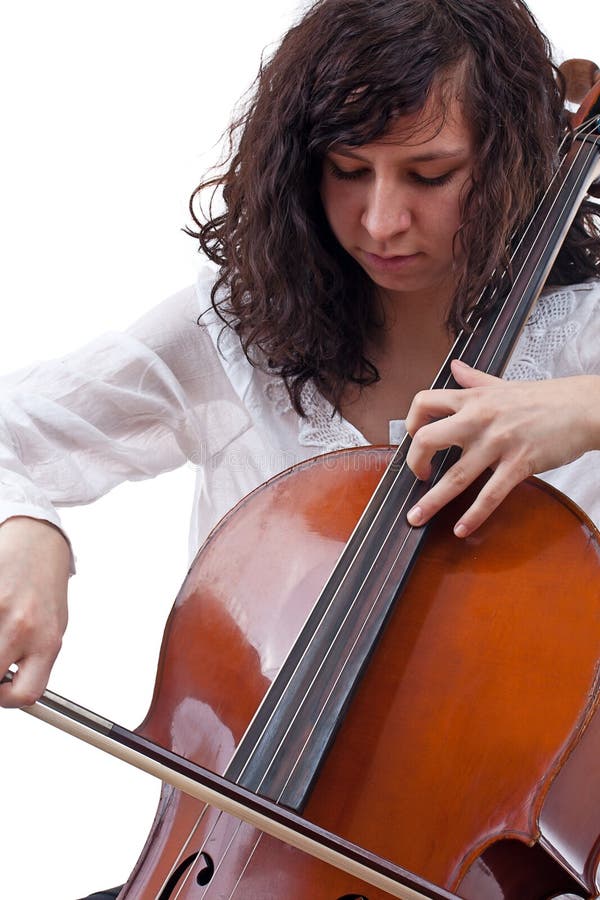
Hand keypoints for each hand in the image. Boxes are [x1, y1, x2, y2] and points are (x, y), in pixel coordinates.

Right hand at [0, 517, 69, 707]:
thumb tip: (8, 687)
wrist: (38, 541)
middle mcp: (23, 627)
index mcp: (47, 640)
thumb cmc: (45, 585)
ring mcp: (0, 609)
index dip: (7, 699)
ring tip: (0, 633)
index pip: (26, 693)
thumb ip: (33, 657)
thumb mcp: (52, 625)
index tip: (1, 690)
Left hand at [405, 359, 599, 536]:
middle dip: (413, 463)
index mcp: (472, 398)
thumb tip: (455, 367)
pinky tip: (461, 529)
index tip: (413, 438)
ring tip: (416, 518)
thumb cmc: (545, 398)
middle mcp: (478, 419)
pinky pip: (490, 495)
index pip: (424, 402)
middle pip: (427, 439)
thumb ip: (474, 379)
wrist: (583, 407)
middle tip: (417, 477)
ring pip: (455, 476)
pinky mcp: (518, 464)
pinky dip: (473, 516)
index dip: (411, 421)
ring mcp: (497, 443)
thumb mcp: (503, 383)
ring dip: (431, 501)